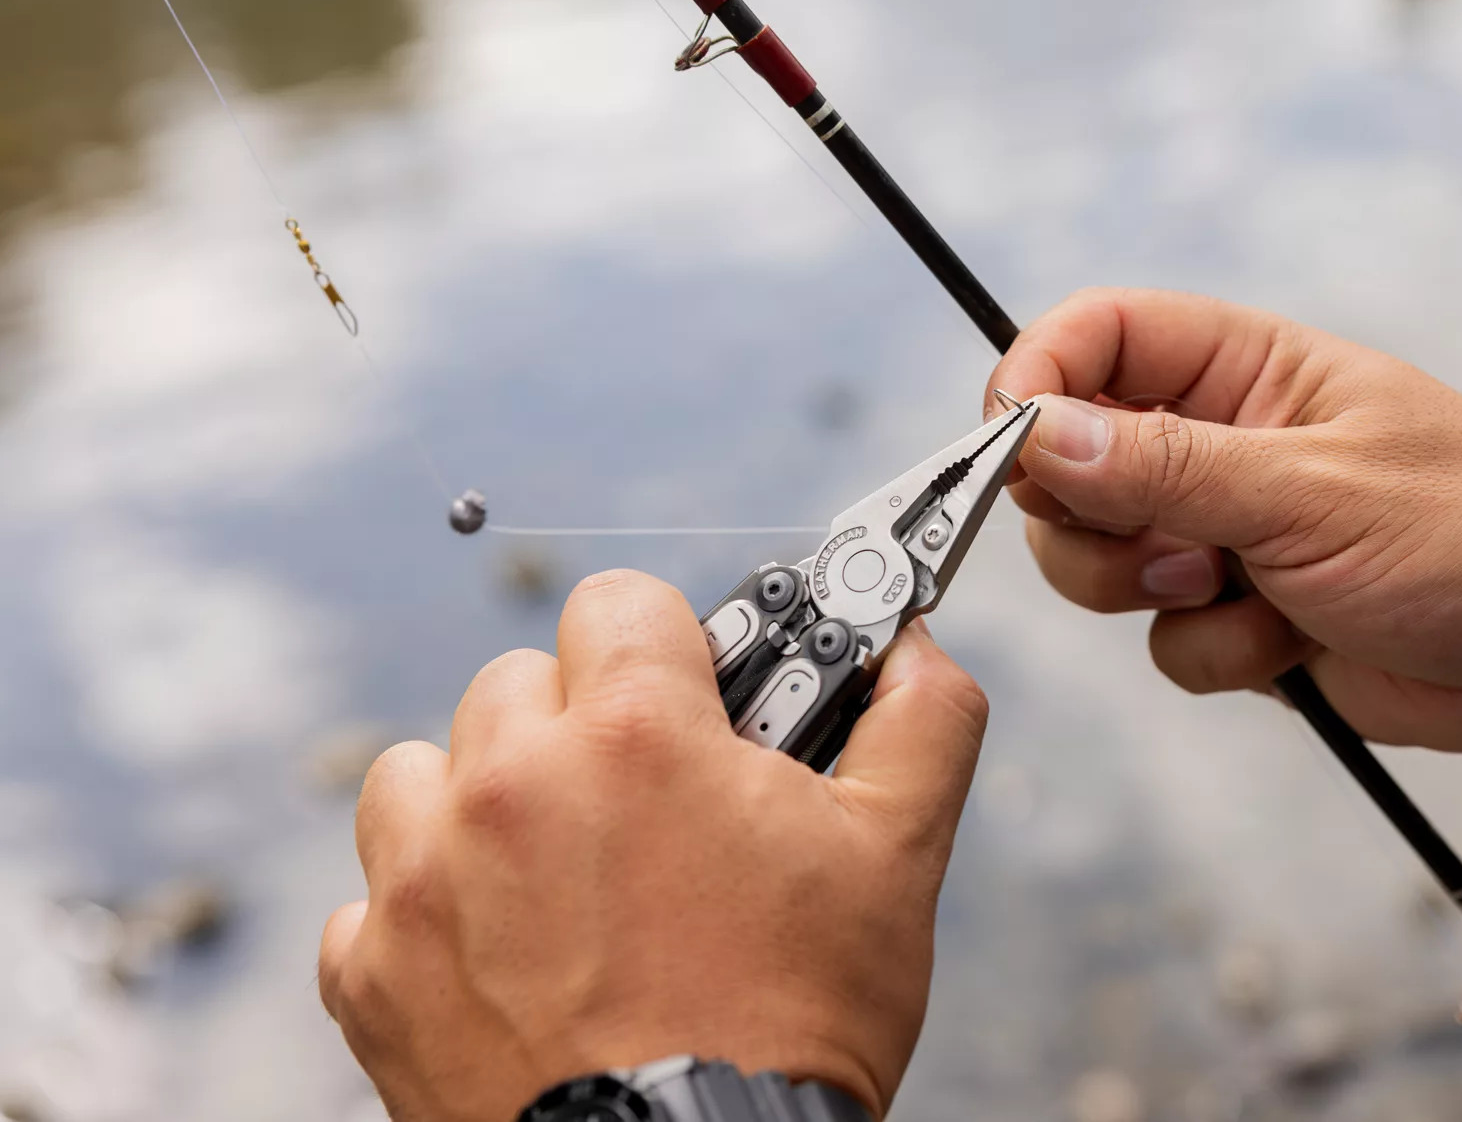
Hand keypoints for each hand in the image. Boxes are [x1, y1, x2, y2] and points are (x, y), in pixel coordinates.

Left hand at [317, 570, 986, 1121]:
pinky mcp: (373, 975)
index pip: (620, 602)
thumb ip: (919, 721)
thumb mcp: (897, 859)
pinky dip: (428, 916)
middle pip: (521, 682)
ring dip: (482, 804)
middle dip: (582, 727)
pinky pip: (374, 896)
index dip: (667, 648)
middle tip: (644, 807)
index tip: (691, 702)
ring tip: (558, 877)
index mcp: (635, 733)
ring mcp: (425, 879)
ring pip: (423, 772)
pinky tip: (502, 959)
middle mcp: (511, 785)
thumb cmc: (794, 1027)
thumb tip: (913, 647)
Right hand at [990, 288, 1461, 754]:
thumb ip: (1167, 468)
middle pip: (1071, 465)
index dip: (1037, 380)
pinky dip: (1221, 653)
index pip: (1096, 337)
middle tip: (1173, 549)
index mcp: (1242, 370)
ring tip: (1255, 593)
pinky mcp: (1241, 615)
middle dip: (1095, 523)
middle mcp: (1220, 443)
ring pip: (1103, 564)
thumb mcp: (1314, 492)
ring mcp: (1227, 533)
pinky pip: (1165, 643)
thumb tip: (1036, 435)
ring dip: (1161, 596)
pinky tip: (1301, 642)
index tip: (1012, 443)